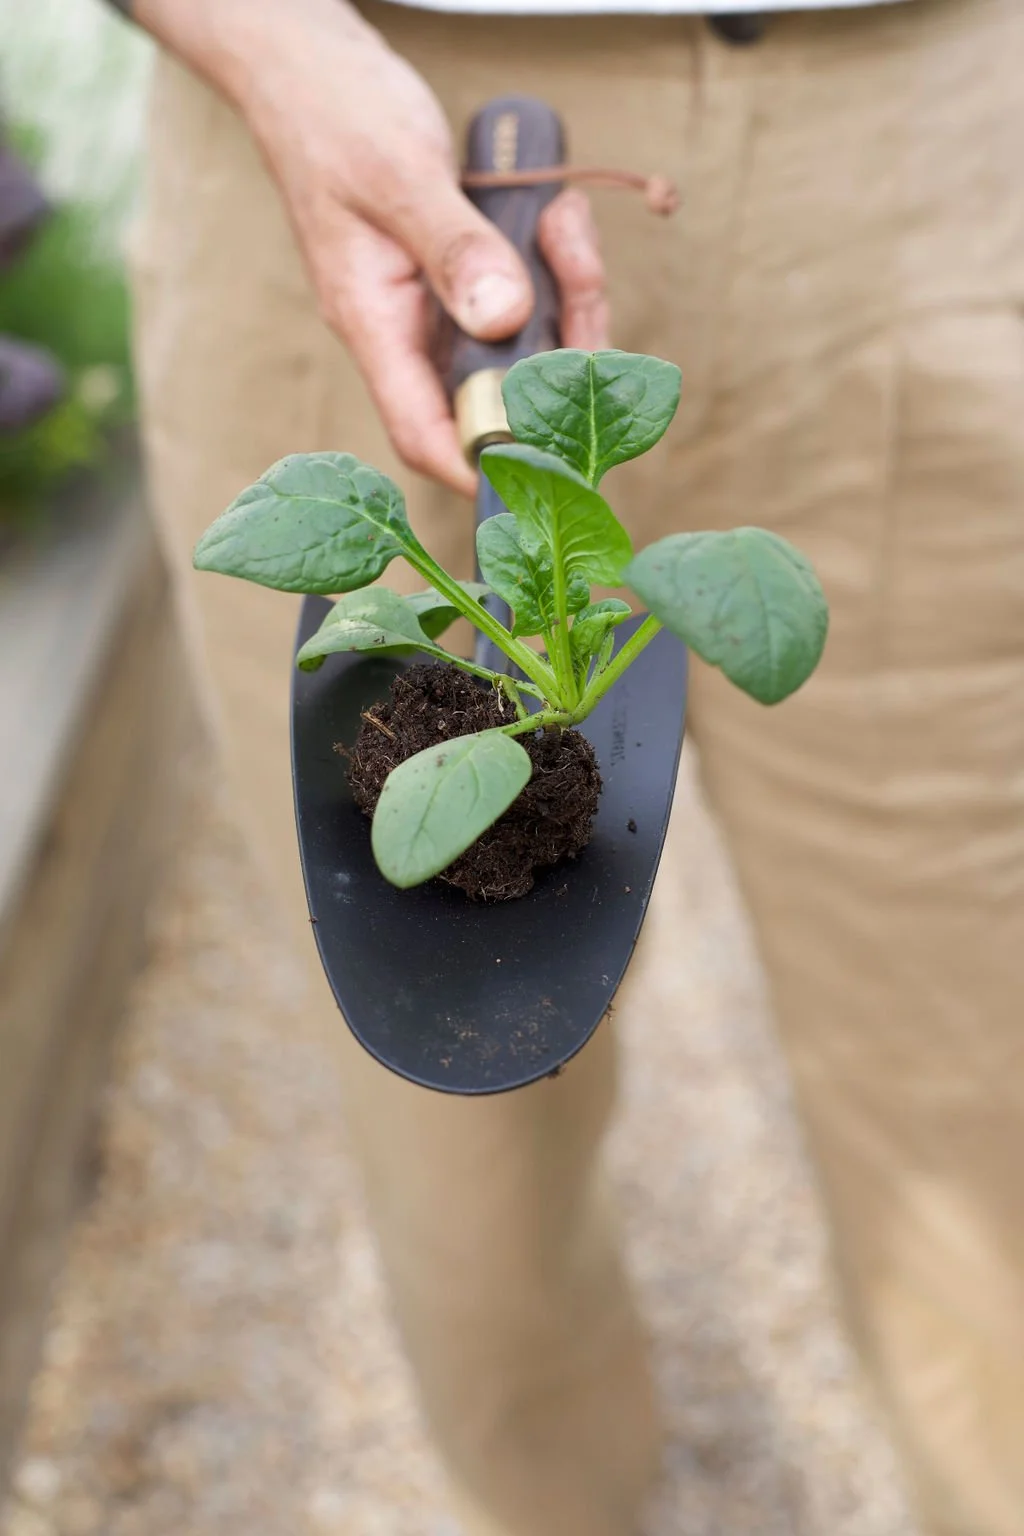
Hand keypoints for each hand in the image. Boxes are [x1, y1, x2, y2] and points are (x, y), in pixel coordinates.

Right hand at [137, 0, 608, 494]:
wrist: (314, 67)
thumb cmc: (336, 115)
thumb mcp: (398, 175)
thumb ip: (454, 249)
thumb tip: (507, 319)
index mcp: (373, 324)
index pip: (426, 433)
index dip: (486, 466)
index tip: (552, 468)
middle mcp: (408, 329)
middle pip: (497, 390)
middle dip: (559, 350)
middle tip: (582, 278)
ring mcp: (438, 304)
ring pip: (525, 341)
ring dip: (568, 293)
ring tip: (564, 223)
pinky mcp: (464, 274)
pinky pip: (527, 293)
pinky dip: (556, 260)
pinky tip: (554, 213)